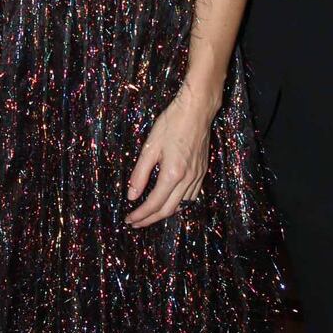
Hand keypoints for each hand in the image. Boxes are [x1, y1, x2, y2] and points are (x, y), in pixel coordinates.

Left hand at [124, 84, 214, 227]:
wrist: (197, 110)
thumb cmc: (172, 123)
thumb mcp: (150, 147)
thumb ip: (140, 174)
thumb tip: (132, 196)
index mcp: (173, 173)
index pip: (154, 204)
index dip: (141, 215)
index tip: (129, 219)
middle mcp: (187, 179)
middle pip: (168, 210)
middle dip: (150, 219)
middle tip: (136, 222)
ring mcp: (197, 176)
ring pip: (181, 206)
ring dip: (164, 213)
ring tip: (150, 215)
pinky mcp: (202, 171)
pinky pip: (191, 196)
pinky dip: (179, 204)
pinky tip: (170, 202)